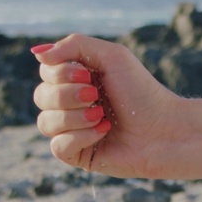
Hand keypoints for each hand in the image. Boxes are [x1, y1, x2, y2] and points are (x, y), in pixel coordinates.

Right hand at [32, 34, 182, 177]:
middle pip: (41, 96)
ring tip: (101, 115)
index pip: (45, 72)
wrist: (165, 129)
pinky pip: (57, 146)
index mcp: (77, 80)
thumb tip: (36, 53)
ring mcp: (72, 131)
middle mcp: (71, 105)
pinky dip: (79, 137)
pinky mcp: (78, 155)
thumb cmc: (141, 92)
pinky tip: (103, 133)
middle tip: (95, 95)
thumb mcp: (111, 56)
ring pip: (45, 122)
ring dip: (74, 117)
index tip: (88, 75)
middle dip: (67, 95)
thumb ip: (73, 46)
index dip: (60, 73)